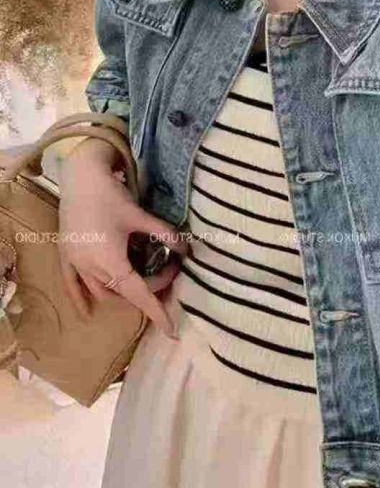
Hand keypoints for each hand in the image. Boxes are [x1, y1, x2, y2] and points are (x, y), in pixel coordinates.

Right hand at [58, 140, 186, 338]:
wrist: (80, 175)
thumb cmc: (112, 195)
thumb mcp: (141, 216)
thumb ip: (165, 235)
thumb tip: (187, 249)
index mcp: (110, 260)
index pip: (138, 294)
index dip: (156, 311)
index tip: (172, 330)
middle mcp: (90, 267)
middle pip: (123, 293)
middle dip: (147, 291)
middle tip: (167, 274)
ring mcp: (75, 263)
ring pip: (101, 292)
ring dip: (122, 295)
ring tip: (142, 283)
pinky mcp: (66, 256)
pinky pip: (72, 285)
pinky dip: (81, 299)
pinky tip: (88, 313)